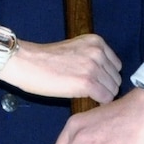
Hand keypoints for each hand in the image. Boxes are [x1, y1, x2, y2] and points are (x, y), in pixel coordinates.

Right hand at [0, 34, 121, 102]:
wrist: (27, 63)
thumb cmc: (45, 60)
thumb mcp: (75, 49)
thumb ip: (92, 58)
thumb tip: (106, 77)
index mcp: (96, 42)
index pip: (116, 66)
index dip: (105, 77)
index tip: (94, 82)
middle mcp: (98, 52)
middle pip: (116, 78)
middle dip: (105, 86)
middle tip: (88, 91)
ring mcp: (94, 67)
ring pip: (112, 89)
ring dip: (101, 95)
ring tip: (84, 95)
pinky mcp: (87, 82)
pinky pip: (105, 98)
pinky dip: (97, 102)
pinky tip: (83, 99)